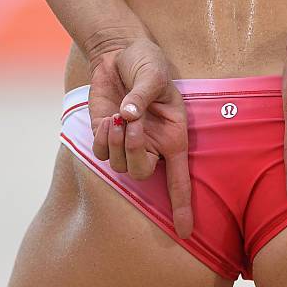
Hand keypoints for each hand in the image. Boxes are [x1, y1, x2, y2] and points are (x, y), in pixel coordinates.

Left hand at [88, 38, 192, 238]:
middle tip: (131, 124)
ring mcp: (128, 143)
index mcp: (173, 137)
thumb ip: (143, 93)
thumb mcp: (153, 73)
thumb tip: (129, 115)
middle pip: (142, 173)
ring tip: (119, 117)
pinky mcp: (106, 136)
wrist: (120, 53)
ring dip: (116, 143)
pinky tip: (107, 120)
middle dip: (133, 152)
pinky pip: (101, 154)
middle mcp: (152, 146)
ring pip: (119, 166)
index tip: (184, 233)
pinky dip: (101, 140)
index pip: (180, 179)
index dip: (183, 206)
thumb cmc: (146, 63)